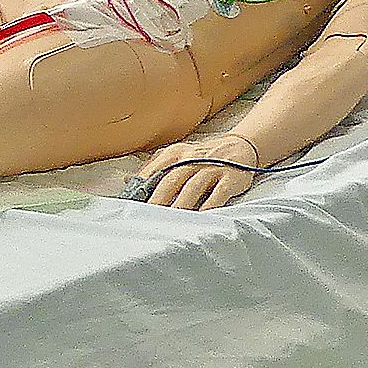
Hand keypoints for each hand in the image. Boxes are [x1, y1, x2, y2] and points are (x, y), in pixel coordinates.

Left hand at [140, 131, 263, 209]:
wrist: (240, 145)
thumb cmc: (202, 157)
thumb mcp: (178, 156)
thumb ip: (154, 167)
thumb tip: (128, 181)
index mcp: (175, 153)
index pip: (154, 171)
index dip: (143, 188)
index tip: (133, 204)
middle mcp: (192, 158)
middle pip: (171, 180)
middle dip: (158, 200)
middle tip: (148, 218)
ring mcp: (212, 167)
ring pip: (192, 188)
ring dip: (181, 205)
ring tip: (171, 222)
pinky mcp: (230, 177)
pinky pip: (219, 194)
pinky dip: (210, 206)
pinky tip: (202, 217)